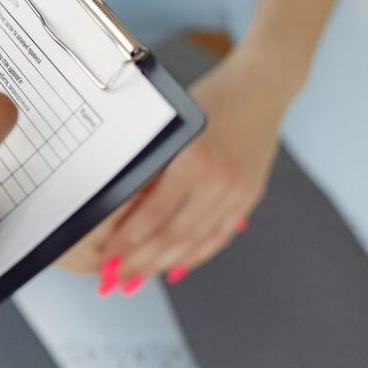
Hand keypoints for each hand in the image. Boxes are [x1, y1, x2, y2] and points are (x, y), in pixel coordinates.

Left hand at [56, 49, 288, 291]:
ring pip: (196, 241)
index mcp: (193, 160)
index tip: (108, 256)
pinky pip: (219, 235)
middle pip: (174, 236)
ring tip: (139, 277)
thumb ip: (154, 166)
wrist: (260, 88)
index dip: (128, 241)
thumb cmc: (210, 100)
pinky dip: (196, 254)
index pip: (153, 214)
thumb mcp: (173, 128)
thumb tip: (124, 208)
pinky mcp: (249, 196)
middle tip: (116, 279)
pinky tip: (176, 266)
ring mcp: (237, 192)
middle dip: (142, 262)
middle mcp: (218, 181)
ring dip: (165, 263)